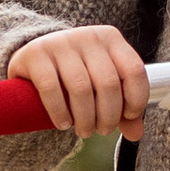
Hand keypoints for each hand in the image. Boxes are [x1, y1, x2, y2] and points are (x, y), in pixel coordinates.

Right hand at [8, 25, 149, 139]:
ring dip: (85, 118)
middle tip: (102, 130)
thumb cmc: (75, 73)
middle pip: (108, 83)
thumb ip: (121, 105)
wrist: (33, 57)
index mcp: (110, 38)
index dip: (136, 99)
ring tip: (84, 131)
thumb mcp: (101, 83)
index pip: (134, 70)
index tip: (128, 117)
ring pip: (81, 88)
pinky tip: (63, 123)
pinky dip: (60, 112)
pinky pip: (51, 88)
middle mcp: (88, 36)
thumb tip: (136, 134)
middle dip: (108, 116)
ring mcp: (60, 42)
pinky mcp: (35, 54)